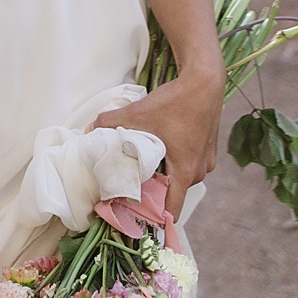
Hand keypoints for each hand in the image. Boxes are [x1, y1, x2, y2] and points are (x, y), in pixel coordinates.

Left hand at [93, 72, 223, 219]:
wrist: (204, 81)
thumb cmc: (175, 102)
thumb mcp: (137, 113)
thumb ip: (109, 123)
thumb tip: (89, 130)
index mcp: (185, 172)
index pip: (171, 211)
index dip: (151, 216)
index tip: (133, 214)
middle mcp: (199, 172)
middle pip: (172, 192)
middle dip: (152, 191)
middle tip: (129, 183)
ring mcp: (206, 161)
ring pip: (179, 177)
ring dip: (163, 173)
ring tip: (144, 162)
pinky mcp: (207, 149)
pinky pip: (187, 163)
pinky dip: (174, 160)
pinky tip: (160, 146)